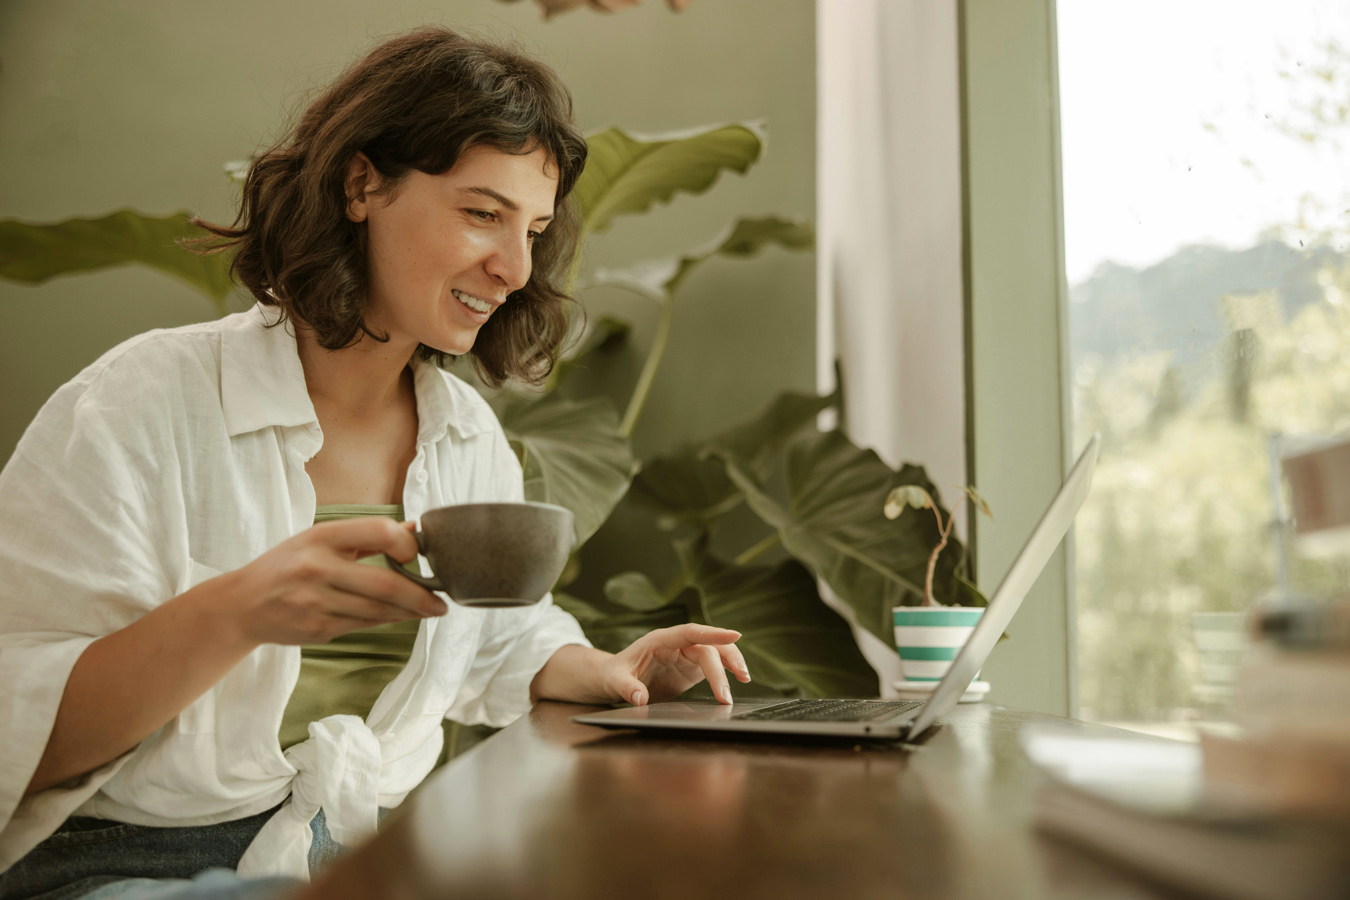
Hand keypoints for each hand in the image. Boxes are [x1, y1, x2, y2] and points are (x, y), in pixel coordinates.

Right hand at [219, 518, 446, 646]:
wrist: (242, 604)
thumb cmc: (288, 565)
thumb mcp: (319, 539)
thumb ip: (366, 535)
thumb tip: (413, 531)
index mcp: (321, 537)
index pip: (377, 531)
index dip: (406, 545)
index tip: (418, 556)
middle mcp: (317, 568)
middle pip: (385, 585)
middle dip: (421, 596)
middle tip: (443, 603)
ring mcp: (316, 601)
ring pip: (378, 611)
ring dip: (410, 613)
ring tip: (430, 610)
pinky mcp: (316, 629)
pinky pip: (363, 625)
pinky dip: (387, 621)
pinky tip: (402, 618)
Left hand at [602, 624, 750, 706]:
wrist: (616, 678)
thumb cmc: (614, 674)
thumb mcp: (615, 681)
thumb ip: (626, 687)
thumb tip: (639, 698)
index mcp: (660, 640)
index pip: (690, 632)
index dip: (713, 632)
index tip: (735, 634)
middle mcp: (677, 644)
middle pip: (708, 647)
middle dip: (723, 666)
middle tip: (727, 694)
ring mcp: (687, 654)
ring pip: (717, 652)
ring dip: (732, 663)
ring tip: (745, 679)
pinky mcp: (692, 667)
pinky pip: (715, 664)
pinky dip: (728, 671)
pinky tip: (740, 681)